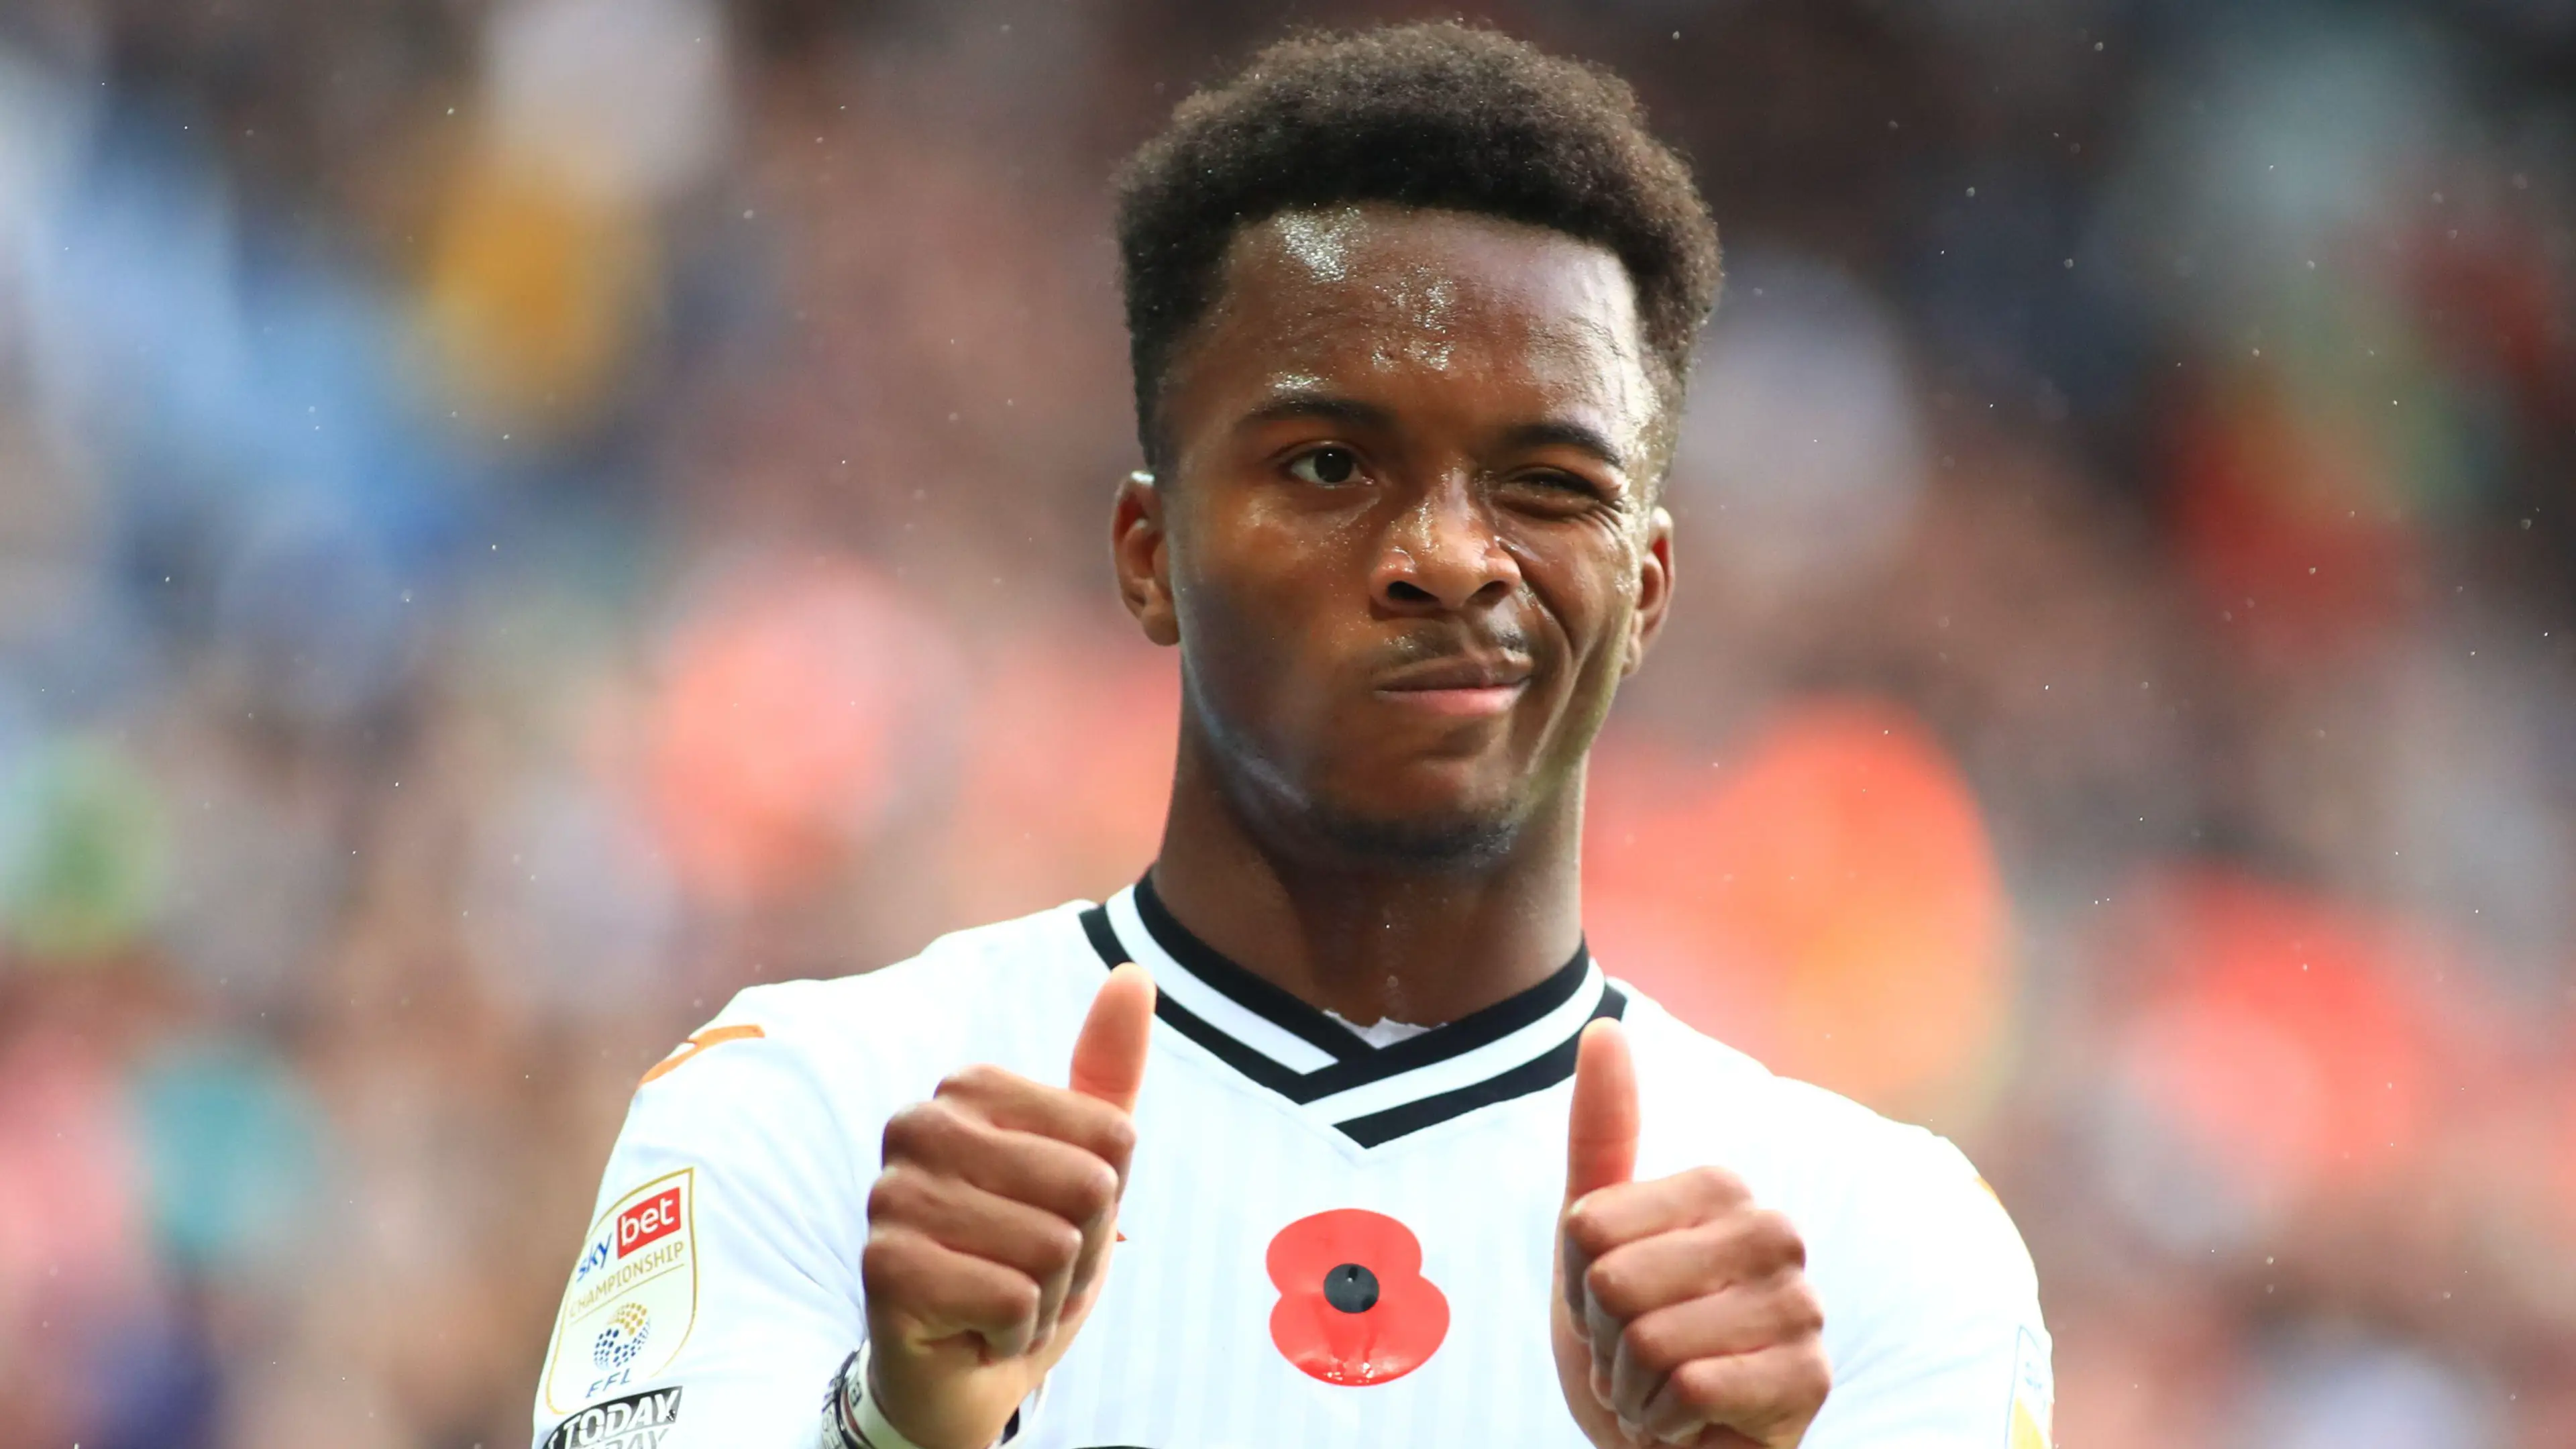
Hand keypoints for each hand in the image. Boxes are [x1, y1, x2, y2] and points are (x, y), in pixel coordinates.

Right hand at [862, 963, 1154, 1448]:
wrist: (962, 1369)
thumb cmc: (1026, 1257)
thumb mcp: (1088, 1166)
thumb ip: (1109, 1073)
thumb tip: (1134, 973)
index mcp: (968, 1089)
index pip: (1113, 1136)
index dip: (1107, 1198)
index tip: (1055, 1218)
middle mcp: (918, 1127)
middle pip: (1087, 1187)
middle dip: (1081, 1249)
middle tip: (1033, 1269)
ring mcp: (892, 1195)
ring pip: (1052, 1245)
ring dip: (1049, 1295)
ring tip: (1004, 1297)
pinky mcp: (884, 1267)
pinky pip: (1014, 1298)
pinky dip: (1016, 1331)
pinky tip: (978, 1329)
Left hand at [1552, 1020, 1830, 1447]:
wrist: (1668, 1440)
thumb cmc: (1632, 1336)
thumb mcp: (1592, 1238)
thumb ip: (1601, 1133)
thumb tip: (1602, 1027)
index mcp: (1722, 1189)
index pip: (1588, 1226)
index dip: (1577, 1281)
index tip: (1609, 1304)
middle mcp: (1774, 1233)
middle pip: (1616, 1280)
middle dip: (1605, 1337)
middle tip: (1637, 1353)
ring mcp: (1802, 1306)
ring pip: (1652, 1337)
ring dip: (1634, 1386)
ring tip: (1662, 1388)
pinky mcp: (1810, 1378)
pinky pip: (1692, 1385)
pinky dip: (1665, 1421)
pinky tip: (1691, 1423)